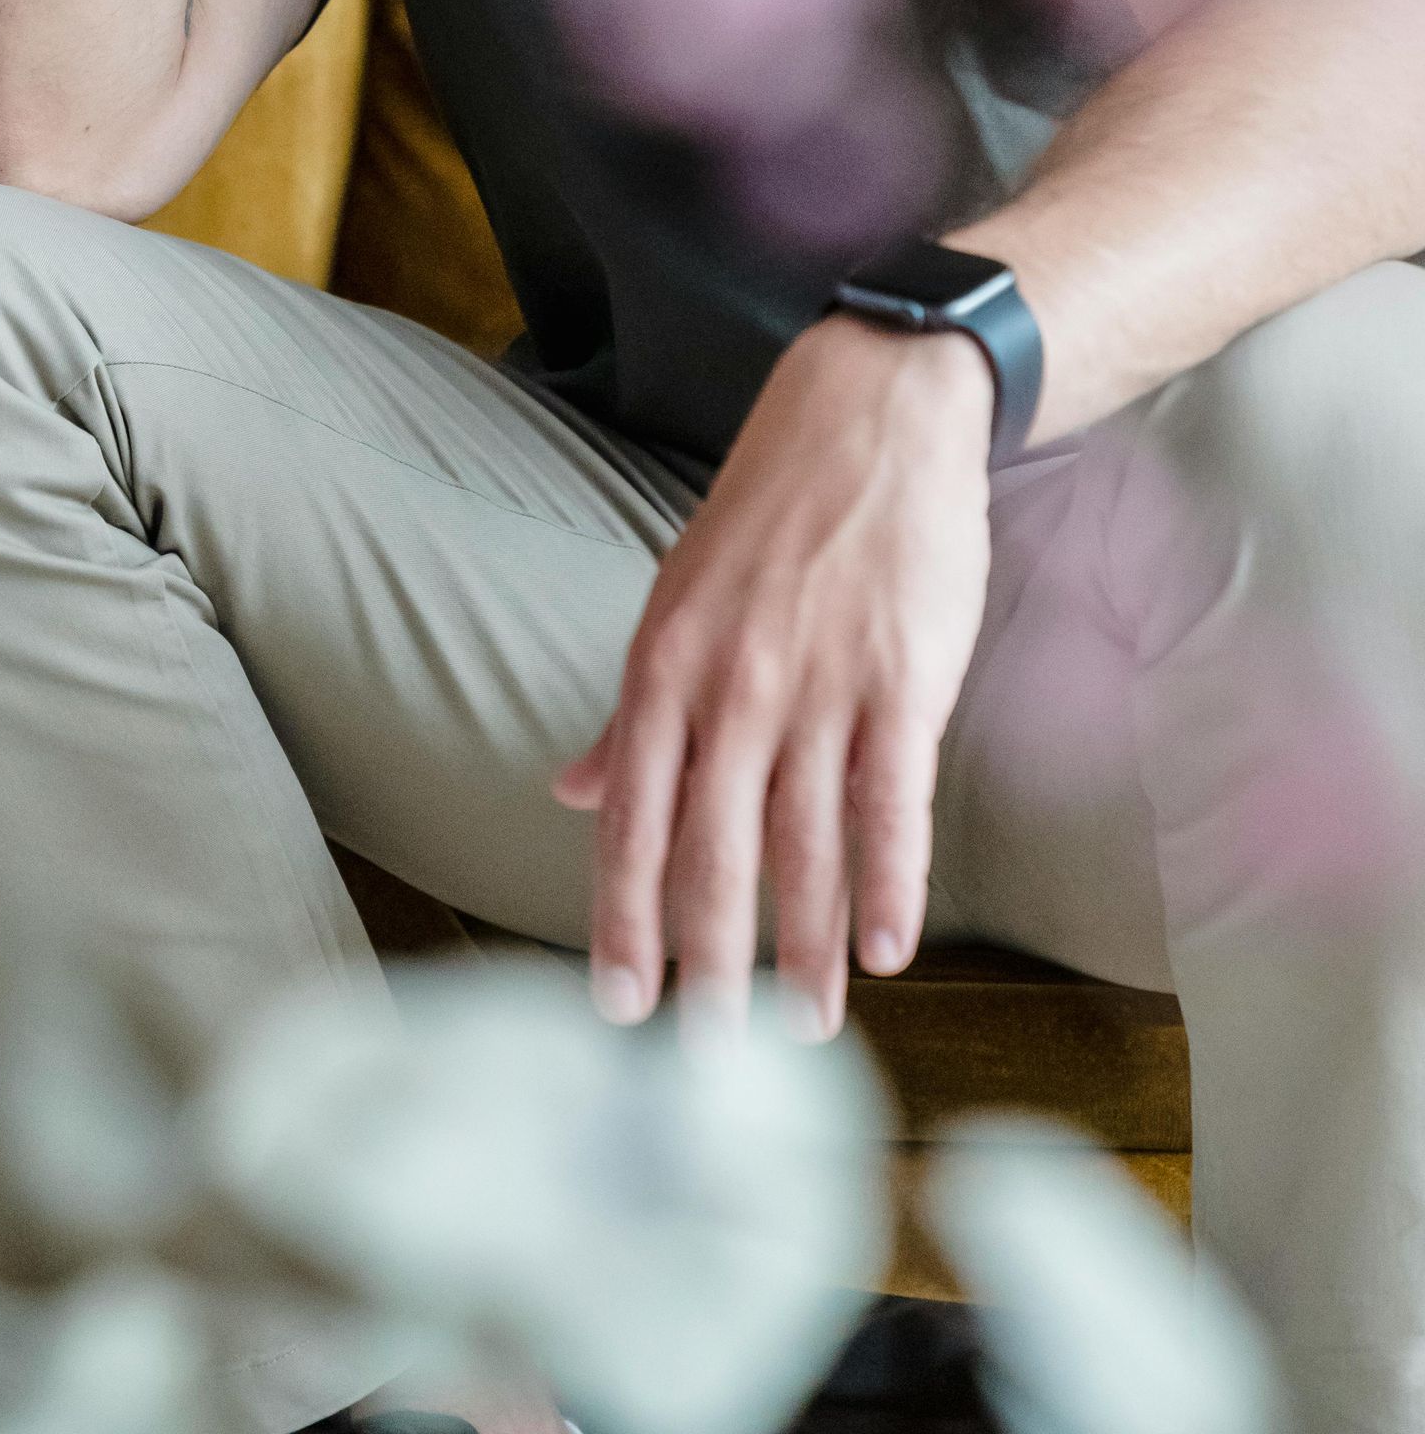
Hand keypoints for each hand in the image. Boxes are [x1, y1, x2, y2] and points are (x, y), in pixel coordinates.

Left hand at [557, 317, 993, 1036]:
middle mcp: (731, 685)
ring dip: (807, 949)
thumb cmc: (769, 512)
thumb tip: (574, 788)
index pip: (631, 819)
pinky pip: (892, 802)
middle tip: (707, 1064)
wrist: (872, 415)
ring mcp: (820, 684)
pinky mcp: (905, 678)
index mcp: (664, 667)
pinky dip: (889, 883)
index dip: (624, 920)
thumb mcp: (677, 599)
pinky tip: (888, 950)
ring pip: (804, 844)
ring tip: (807, 1030)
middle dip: (707, 965)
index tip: (618, 1008)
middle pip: (711, 852)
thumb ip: (633, 710)